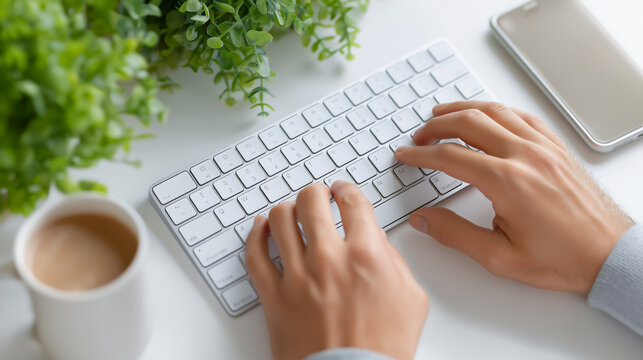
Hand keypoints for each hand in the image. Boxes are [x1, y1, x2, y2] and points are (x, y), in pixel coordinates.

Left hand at [245, 181, 428, 359]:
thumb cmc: (382, 348)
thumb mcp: (411, 298)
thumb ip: (394, 261)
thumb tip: (375, 241)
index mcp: (365, 255)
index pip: (351, 201)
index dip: (346, 189)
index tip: (342, 191)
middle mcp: (328, 258)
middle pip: (312, 200)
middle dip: (317, 194)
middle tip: (318, 198)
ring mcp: (296, 276)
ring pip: (280, 219)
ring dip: (288, 209)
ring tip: (293, 214)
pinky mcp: (273, 296)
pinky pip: (254, 254)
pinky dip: (256, 234)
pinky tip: (262, 228)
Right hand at [395, 101, 632, 294]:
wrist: (610, 255)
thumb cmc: (563, 258)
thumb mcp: (500, 257)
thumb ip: (455, 235)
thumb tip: (423, 219)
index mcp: (508, 182)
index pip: (450, 156)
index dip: (420, 154)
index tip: (405, 155)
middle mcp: (526, 156)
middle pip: (468, 123)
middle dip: (436, 126)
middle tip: (419, 136)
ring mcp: (544, 147)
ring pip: (495, 111)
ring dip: (463, 109)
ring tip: (443, 114)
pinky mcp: (557, 147)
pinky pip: (522, 116)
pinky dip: (497, 110)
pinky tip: (487, 114)